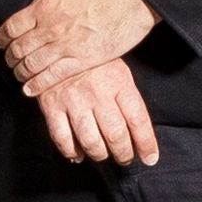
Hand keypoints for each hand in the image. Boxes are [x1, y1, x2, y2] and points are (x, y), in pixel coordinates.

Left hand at [0, 0, 158, 97]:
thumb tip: (34, 7)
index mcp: (44, 8)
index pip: (12, 27)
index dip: (2, 38)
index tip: (0, 43)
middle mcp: (50, 28)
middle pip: (19, 49)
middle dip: (10, 57)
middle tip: (9, 62)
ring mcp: (66, 46)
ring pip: (32, 65)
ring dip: (21, 72)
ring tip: (19, 75)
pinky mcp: (83, 60)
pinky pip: (53, 76)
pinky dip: (37, 84)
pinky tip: (29, 89)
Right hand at [36, 58, 160, 166]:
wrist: (58, 42)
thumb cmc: (94, 61)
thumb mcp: (118, 70)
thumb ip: (128, 98)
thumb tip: (137, 132)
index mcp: (118, 81)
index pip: (138, 120)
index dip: (146, 144)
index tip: (150, 158)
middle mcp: (97, 92)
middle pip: (115, 135)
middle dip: (123, 154)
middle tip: (125, 158)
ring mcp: (73, 100)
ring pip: (90, 140)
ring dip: (100, 154)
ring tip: (103, 155)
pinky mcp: (51, 105)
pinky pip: (62, 138)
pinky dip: (71, 152)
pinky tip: (78, 154)